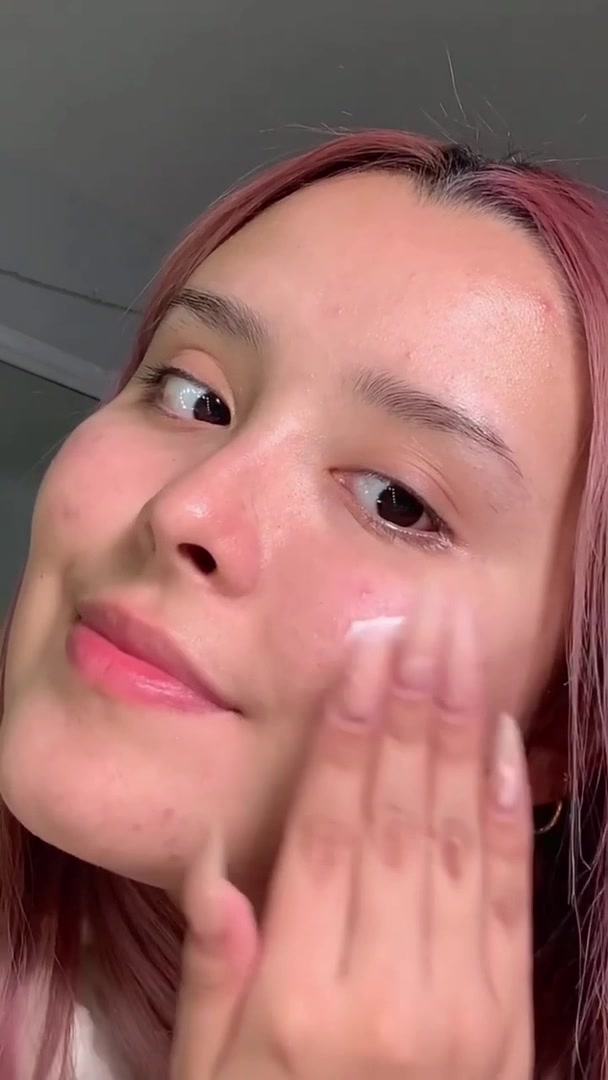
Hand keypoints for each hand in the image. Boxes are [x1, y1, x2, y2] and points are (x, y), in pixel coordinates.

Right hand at [171, 590, 533, 1078]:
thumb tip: (211, 856)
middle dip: (411, 708)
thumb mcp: (208, 1079)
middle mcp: (386, 988)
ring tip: (462, 655)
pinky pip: (508, 896)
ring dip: (460, 736)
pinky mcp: (509, 1018)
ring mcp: (460, 1005)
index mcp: (301, 998)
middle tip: (421, 623)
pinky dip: (506, 814)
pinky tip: (503, 748)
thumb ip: (215, 969)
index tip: (364, 657)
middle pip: (396, 815)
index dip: (347, 734)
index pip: (327, 831)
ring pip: (455, 839)